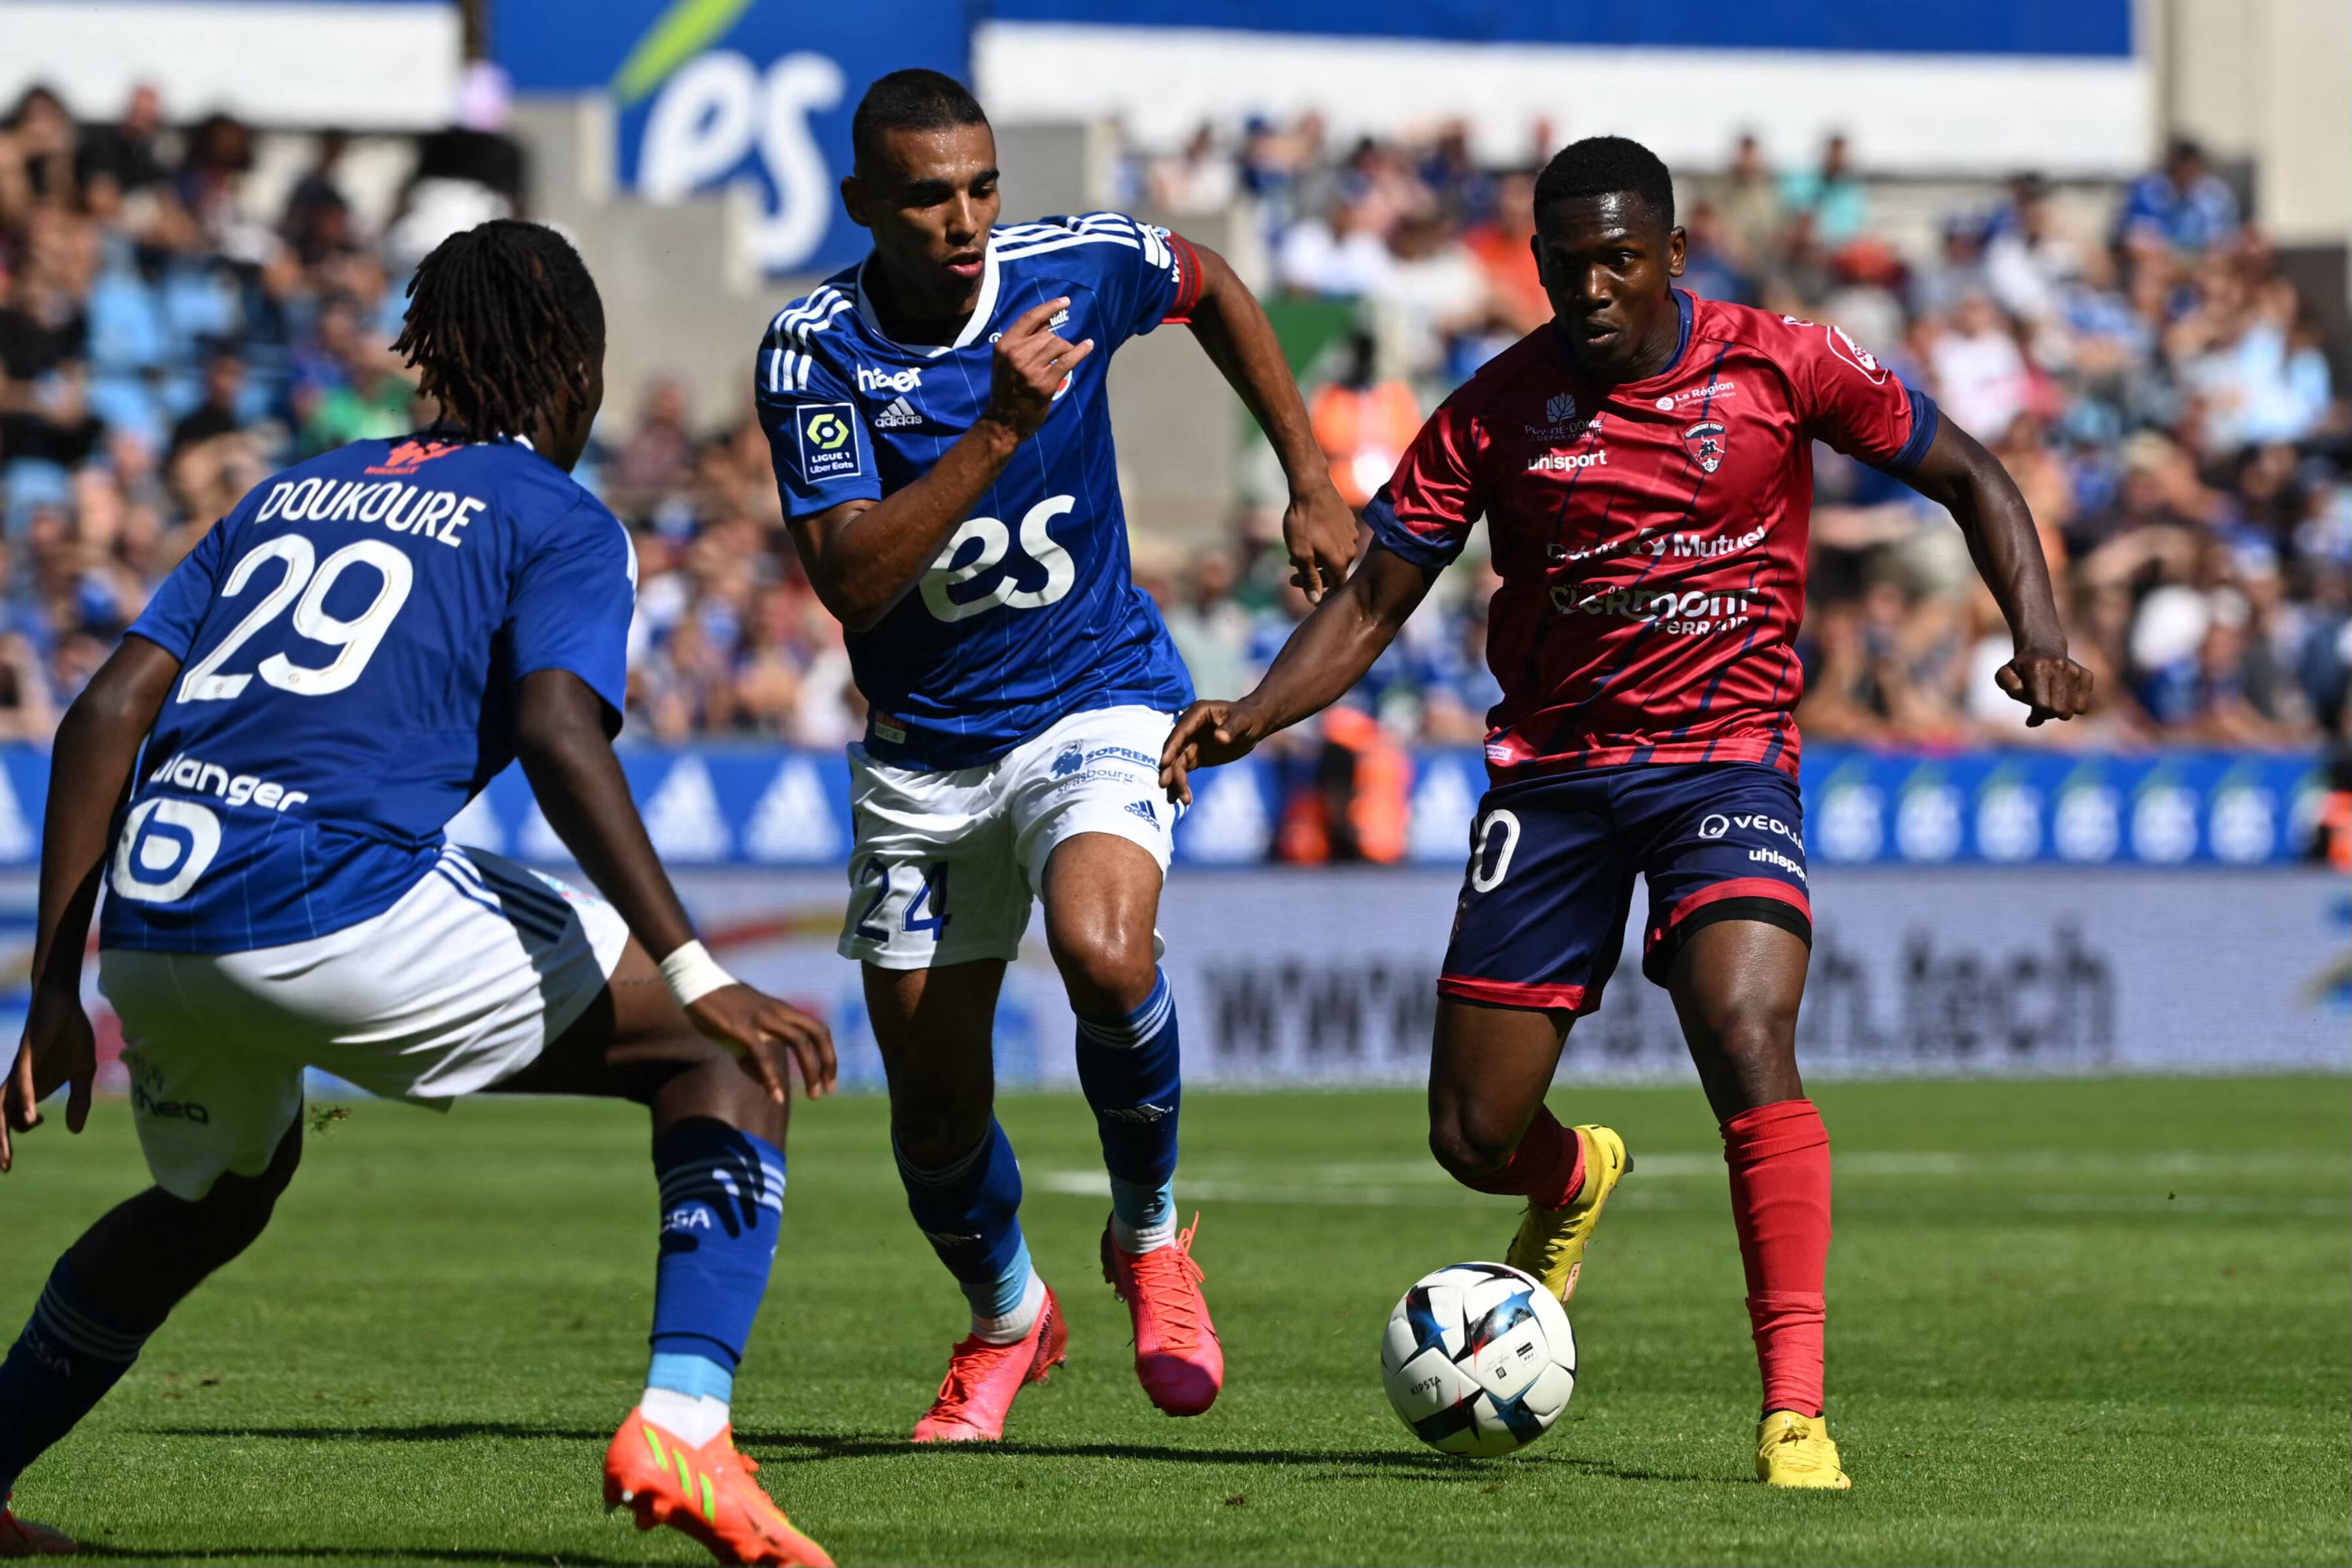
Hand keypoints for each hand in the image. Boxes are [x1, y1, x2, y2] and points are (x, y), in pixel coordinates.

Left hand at [1, 984, 96, 1173]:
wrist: (62, 1002)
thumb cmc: (70, 1034)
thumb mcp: (83, 1071)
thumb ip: (80, 1100)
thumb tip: (75, 1131)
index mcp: (30, 1088)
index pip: (15, 1118)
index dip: (21, 1130)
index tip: (42, 1122)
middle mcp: (18, 1084)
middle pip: (0, 1120)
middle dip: (0, 1146)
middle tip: (5, 1169)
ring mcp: (20, 1072)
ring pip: (2, 1109)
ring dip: (2, 1134)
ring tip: (5, 1158)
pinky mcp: (27, 1058)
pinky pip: (23, 1086)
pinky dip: (26, 1104)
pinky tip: (34, 1119)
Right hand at [683, 984, 838, 1103]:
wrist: (694, 982)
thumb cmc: (719, 1007)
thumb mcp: (743, 1030)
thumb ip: (755, 1056)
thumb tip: (765, 1083)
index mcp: (782, 1010)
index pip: (817, 1029)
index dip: (828, 1054)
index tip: (828, 1079)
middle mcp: (778, 1012)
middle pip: (816, 1034)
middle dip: (827, 1063)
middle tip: (828, 1091)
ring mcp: (761, 1018)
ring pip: (799, 1041)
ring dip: (811, 1070)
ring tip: (814, 1095)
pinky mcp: (741, 1027)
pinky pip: (763, 1054)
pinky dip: (772, 1076)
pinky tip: (776, 1096)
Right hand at [983, 297, 1094, 439]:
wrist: (1003, 421)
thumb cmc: (1007, 388)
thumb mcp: (1007, 360)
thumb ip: (1026, 339)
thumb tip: (1049, 318)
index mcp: (1004, 345)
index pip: (1030, 318)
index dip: (1049, 307)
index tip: (1065, 301)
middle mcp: (1016, 355)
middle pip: (1048, 334)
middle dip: (1057, 341)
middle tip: (1057, 354)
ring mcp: (1030, 369)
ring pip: (1058, 345)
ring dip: (1066, 349)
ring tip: (1063, 358)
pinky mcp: (1045, 383)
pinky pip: (1067, 360)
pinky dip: (1080, 351)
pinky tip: (1089, 346)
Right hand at [1160, 699, 1267, 805]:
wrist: (1252, 726)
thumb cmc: (1248, 718)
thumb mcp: (1243, 721)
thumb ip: (1231, 728)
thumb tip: (1219, 737)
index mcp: (1197, 714)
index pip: (1180, 732)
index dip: (1171, 747)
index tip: (1165, 763)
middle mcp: (1188, 728)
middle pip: (1174, 750)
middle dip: (1169, 768)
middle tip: (1164, 785)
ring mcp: (1189, 743)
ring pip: (1177, 764)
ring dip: (1176, 781)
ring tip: (1183, 799)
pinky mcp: (1194, 757)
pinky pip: (1183, 772)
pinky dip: (1182, 784)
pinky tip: (1184, 798)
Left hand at [1283, 480, 1357, 601]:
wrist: (1311, 487)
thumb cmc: (1303, 521)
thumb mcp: (1300, 553)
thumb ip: (1309, 578)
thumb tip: (1315, 601)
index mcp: (1339, 562)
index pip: (1336, 588)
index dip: (1321, 594)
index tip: (1304, 590)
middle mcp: (1351, 551)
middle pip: (1334, 572)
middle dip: (1313, 575)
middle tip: (1292, 575)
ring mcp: (1351, 535)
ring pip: (1334, 555)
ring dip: (1317, 559)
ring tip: (1296, 553)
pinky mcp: (1348, 522)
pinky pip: (1337, 541)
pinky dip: (1324, 544)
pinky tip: (1310, 537)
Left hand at [1996, 649, 2094, 726]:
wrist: (2042, 646)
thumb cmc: (2022, 668)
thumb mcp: (2005, 675)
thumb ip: (2010, 689)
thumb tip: (2030, 715)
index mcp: (2037, 668)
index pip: (2042, 705)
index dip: (2036, 711)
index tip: (2033, 703)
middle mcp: (2059, 666)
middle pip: (2058, 710)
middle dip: (2048, 713)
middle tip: (2043, 702)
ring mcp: (2075, 670)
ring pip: (2072, 710)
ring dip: (2060, 710)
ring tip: (2052, 698)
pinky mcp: (2086, 675)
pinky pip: (2083, 706)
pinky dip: (2073, 707)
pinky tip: (2064, 695)